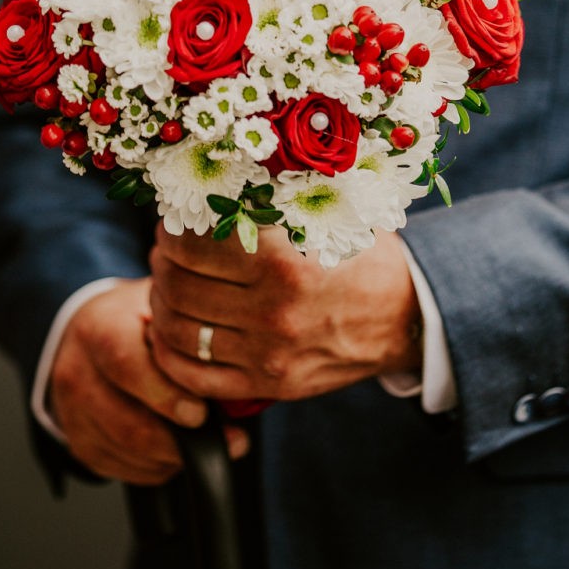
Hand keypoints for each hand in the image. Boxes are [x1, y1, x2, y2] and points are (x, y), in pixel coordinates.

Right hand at [48, 277, 248, 484]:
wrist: (89, 335)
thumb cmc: (135, 322)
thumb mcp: (161, 308)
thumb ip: (189, 332)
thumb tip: (235, 364)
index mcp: (100, 329)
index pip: (126, 364)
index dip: (166, 394)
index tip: (202, 412)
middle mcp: (77, 372)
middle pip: (128, 424)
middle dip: (181, 440)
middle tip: (229, 439)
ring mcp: (73, 414)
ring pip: (130, 453)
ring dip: (175, 456)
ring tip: (208, 441)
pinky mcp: (80, 445)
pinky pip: (125, 470)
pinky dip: (159, 467)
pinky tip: (175, 447)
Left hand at [147, 224, 421, 404]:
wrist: (407, 316)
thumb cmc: (361, 254)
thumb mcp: (324, 216)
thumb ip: (269, 203)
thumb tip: (208, 182)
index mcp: (284, 260)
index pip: (193, 244)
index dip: (171, 230)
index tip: (173, 223)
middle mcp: (274, 310)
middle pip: (179, 286)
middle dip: (161, 264)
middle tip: (164, 252)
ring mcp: (270, 354)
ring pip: (180, 332)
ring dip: (160, 304)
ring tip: (167, 287)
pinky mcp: (270, 386)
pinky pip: (196, 377)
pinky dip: (168, 355)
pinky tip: (169, 332)